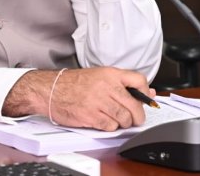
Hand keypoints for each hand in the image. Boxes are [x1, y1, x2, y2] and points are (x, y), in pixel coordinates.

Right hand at [3, 68, 153, 130]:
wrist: (51, 90)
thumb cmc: (74, 83)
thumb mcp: (100, 76)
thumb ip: (123, 83)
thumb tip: (148, 92)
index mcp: (110, 74)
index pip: (139, 80)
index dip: (145, 92)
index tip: (145, 99)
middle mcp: (106, 86)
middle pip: (134, 105)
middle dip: (138, 115)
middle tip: (135, 118)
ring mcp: (99, 102)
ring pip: (124, 118)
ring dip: (124, 123)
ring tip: (118, 119)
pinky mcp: (91, 116)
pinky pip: (111, 126)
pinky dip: (111, 127)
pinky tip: (105, 121)